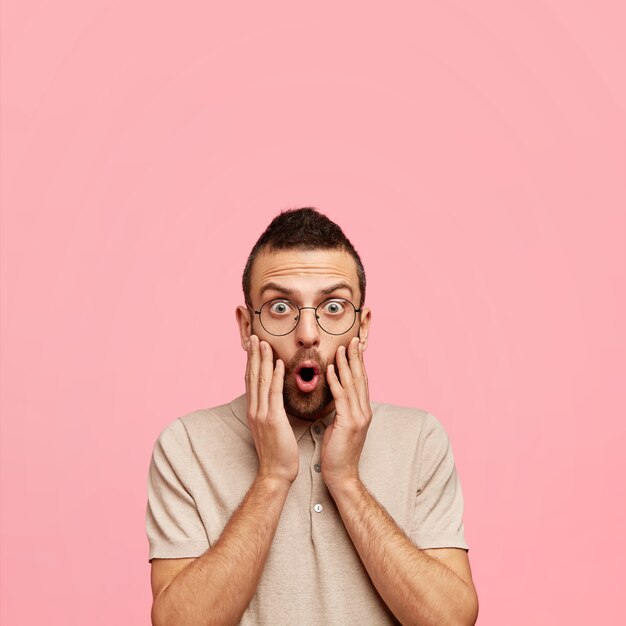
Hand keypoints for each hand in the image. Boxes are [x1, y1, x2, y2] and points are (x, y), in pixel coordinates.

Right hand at [245, 335, 298, 484]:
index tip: (254, 345)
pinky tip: (278, 363)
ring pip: (260, 381)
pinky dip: (274, 376)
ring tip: (263, 342)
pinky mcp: (272, 419)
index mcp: (254, 410)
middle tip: (254, 336)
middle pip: (252, 376)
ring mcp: (261, 414)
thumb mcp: (272, 427)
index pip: (251, 381)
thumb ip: (271, 411)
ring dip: (262, 360)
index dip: (252, 361)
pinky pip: (273, 393)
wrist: (276, 473)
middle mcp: (254, 409)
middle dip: (253, 355)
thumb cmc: (278, 452)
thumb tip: (275, 398)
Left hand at [321, 336, 372, 490]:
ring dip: (346, 364)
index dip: (358, 363)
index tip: (354, 347)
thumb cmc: (337, 452)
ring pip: (352, 385)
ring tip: (342, 348)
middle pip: (360, 378)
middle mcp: (364, 411)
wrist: (341, 475)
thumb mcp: (340, 426)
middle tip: (353, 339)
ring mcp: (359, 417)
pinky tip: (329, 369)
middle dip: (356, 357)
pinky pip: (341, 397)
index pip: (361, 382)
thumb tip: (335, 395)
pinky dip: (335, 381)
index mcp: (362, 411)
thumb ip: (341, 409)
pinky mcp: (349, 423)